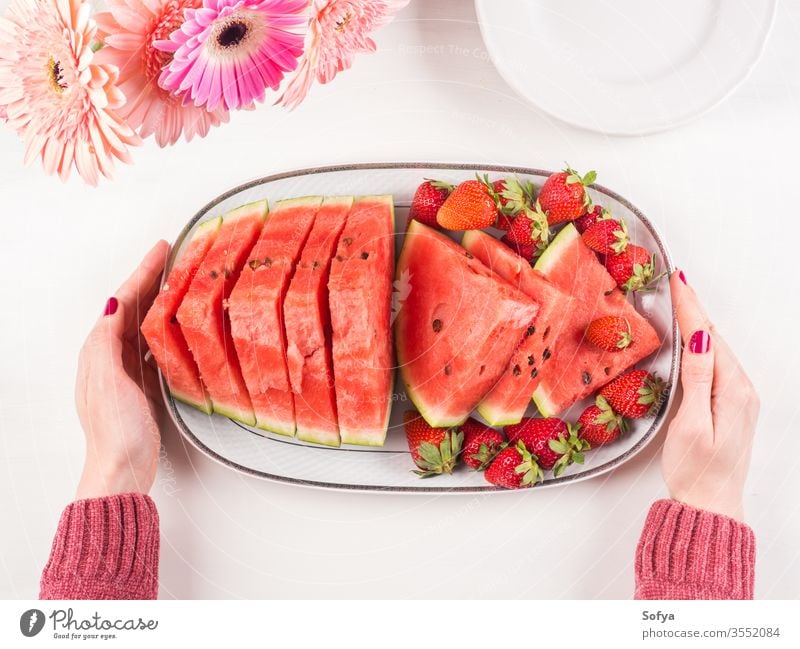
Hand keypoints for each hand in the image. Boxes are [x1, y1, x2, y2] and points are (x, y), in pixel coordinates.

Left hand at [75, 241, 169, 499]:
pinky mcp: (140, 386)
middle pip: (133, 309)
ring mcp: (125, 371)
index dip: (142, 273)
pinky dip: (165, 330)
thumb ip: (106, 341)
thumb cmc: (115, 429)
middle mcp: (109, 357)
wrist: (122, 468)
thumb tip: (112, 305)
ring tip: (179, 285)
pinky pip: (153, 346)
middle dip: (151, 281)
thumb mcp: (106, 379)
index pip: (122, 301)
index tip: (161, 250)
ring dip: (160, 303)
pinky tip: (178, 328)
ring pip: (144, 325)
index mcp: (98, 351)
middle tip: (173, 258)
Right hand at [661, 270, 759, 520]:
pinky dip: (701, 343)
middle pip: (714, 338)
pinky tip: (690, 338)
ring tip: (679, 301)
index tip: (677, 279)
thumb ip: (696, 378)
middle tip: (675, 282)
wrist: (709, 504)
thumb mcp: (691, 424)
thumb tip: (698, 337)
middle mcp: (740, 389)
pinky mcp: (730, 404)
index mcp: (731, 390)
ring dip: (697, 323)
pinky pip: (715, 363)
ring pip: (715, 349)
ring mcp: (738, 396)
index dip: (690, 306)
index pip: (706, 336)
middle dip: (694, 308)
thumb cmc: (695, 469)